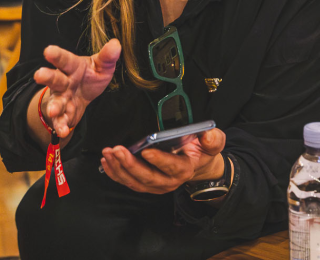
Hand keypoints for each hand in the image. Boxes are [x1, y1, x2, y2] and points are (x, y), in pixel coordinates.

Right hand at [33, 39, 121, 138]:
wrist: (84, 95)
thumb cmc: (90, 76)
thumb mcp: (101, 66)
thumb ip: (107, 57)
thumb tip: (116, 44)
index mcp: (72, 67)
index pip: (64, 59)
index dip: (56, 55)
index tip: (48, 50)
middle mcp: (64, 81)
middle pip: (54, 78)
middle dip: (46, 77)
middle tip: (38, 75)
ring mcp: (62, 98)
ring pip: (56, 101)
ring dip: (54, 106)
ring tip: (54, 111)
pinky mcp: (64, 113)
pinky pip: (61, 120)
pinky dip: (61, 125)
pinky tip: (63, 131)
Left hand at [99, 128, 225, 194]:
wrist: (197, 165)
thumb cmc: (201, 150)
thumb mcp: (213, 142)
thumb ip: (213, 139)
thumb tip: (208, 134)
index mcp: (184, 169)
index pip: (171, 167)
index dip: (159, 160)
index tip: (146, 150)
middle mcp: (169, 182)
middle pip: (148, 177)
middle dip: (131, 165)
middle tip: (117, 150)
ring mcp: (155, 185)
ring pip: (134, 182)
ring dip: (119, 169)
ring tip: (108, 153)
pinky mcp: (144, 184)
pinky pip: (127, 181)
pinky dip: (115, 173)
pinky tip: (106, 161)